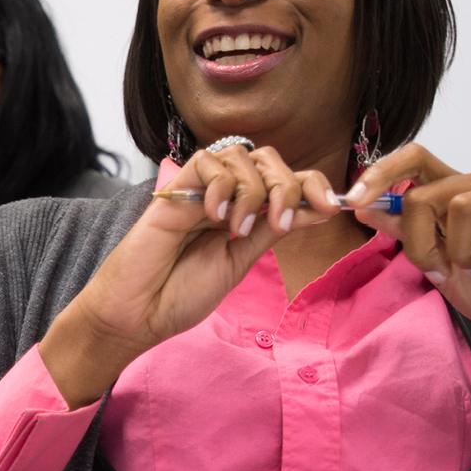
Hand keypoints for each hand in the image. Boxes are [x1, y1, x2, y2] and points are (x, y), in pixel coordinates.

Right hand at [41, 142, 346, 404]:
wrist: (138, 313)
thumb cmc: (180, 294)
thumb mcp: (240, 261)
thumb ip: (272, 230)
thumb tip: (319, 209)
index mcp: (243, 213)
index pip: (285, 179)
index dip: (313, 184)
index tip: (333, 207)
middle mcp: (224, 196)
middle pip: (268, 160)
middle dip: (286, 186)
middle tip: (279, 224)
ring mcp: (199, 191)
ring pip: (240, 156)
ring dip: (253, 191)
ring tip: (237, 230)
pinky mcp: (174, 190)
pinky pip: (206, 161)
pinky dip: (220, 185)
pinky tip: (215, 216)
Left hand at [345, 144, 470, 384]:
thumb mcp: (438, 265)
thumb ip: (406, 234)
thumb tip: (364, 206)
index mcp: (457, 191)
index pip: (414, 158)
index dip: (381, 172)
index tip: (354, 202)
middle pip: (428, 192)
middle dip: (420, 241)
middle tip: (437, 270)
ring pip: (463, 206)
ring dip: (458, 252)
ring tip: (470, 275)